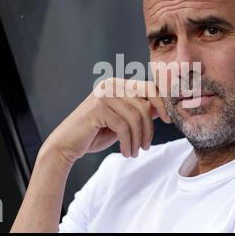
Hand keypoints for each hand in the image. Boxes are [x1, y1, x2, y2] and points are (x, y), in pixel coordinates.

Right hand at [42, 78, 171, 164]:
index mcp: (117, 84)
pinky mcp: (97, 107)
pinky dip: (127, 142)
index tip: (168, 121)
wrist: (66, 145)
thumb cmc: (94, 134)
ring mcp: (103, 94)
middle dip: (148, 129)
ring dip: (138, 139)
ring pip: (135, 117)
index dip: (162, 104)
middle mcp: (110, 84)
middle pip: (143, 104)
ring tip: (134, 152)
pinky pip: (123, 126)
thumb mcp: (121, 122)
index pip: (148, 88)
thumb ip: (138, 113)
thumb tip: (161, 109)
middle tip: (145, 147)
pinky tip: (125, 151)